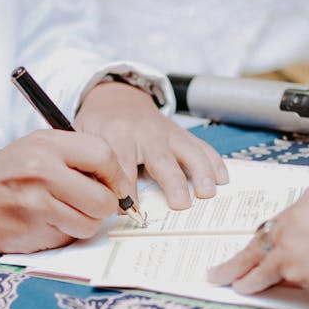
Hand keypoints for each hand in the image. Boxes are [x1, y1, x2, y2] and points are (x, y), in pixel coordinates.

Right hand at [0, 129, 131, 253]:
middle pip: (103, 199)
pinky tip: (46, 223)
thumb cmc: (11, 171)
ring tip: (65, 213)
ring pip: (90, 224)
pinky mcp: (32, 230)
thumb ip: (78, 157)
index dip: (117, 177)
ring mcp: (36, 203)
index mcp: (48, 144)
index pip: (104, 157)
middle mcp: (42, 171)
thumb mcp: (41, 148)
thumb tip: (120, 183)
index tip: (116, 187)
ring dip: (85, 223)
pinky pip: (69, 238)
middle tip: (93, 205)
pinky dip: (65, 234)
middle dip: (105, 207)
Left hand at [74, 81, 228, 208]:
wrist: (116, 97)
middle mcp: (146, 132)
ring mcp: (167, 132)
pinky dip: (214, 162)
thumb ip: (90, 165)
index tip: (130, 211)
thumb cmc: (99, 124)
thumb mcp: (85, 139)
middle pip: (161, 159)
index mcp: (117, 135)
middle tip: (180, 205)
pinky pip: (201, 146)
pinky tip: (223, 179)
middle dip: (172, 182)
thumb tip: (97, 199)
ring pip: (188, 151)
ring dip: (201, 172)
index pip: (122, 166)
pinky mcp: (182, 133)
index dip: (126, 190)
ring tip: (208, 193)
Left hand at [207, 185, 308, 308]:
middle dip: (256, 247)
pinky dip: (249, 280)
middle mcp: (303, 207)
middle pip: (270, 230)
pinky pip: (261, 271)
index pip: (291, 215)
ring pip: (258, 250)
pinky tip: (240, 286)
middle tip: (241, 259)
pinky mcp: (288, 258)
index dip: (281, 233)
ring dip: (238, 265)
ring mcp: (293, 232)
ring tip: (222, 274)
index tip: (275, 242)